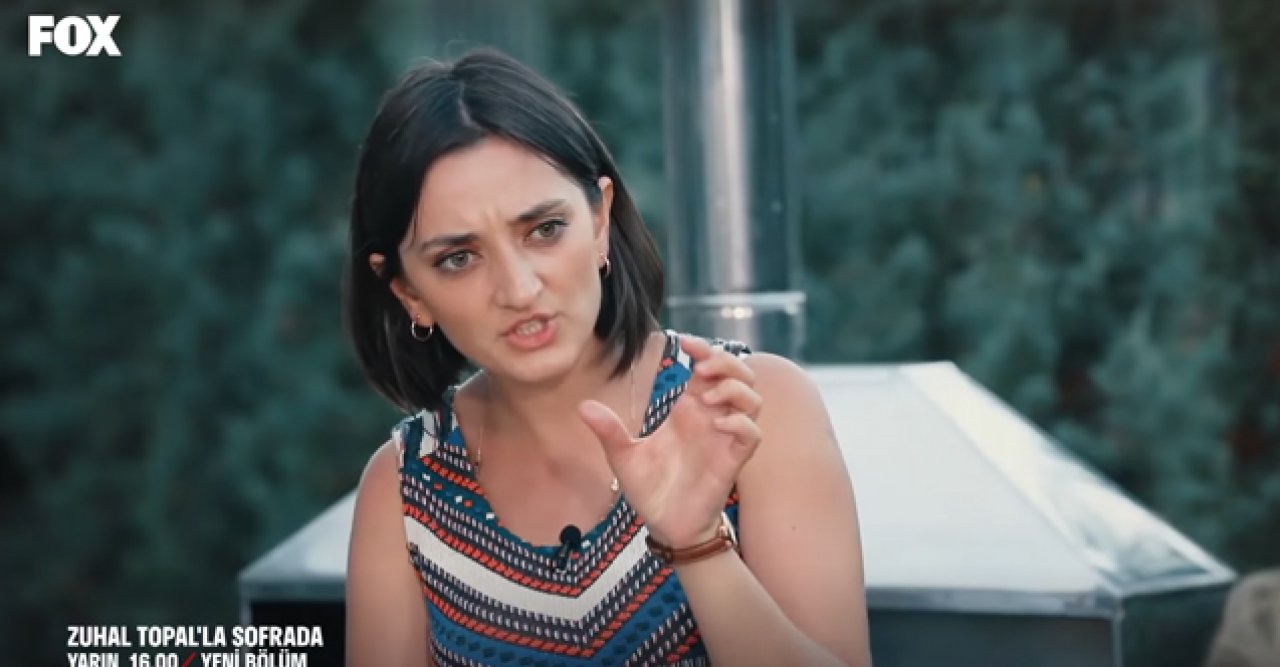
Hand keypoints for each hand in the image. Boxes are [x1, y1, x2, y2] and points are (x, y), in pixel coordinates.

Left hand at [579, 336, 761, 547]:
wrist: (665, 526)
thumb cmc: (650, 490)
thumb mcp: (623, 457)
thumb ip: (609, 431)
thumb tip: (583, 407)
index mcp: (688, 409)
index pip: (709, 367)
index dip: (704, 349)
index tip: (686, 343)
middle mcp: (711, 418)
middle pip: (739, 375)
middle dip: (726, 363)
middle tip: (702, 367)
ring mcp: (725, 439)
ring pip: (752, 400)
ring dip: (734, 390)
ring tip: (707, 396)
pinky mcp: (732, 461)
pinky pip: (752, 434)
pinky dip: (740, 423)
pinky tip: (718, 424)